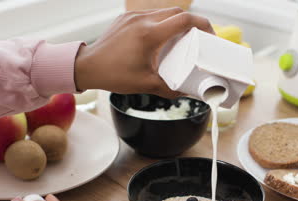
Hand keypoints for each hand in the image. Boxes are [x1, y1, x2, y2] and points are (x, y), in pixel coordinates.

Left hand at [74, 8, 213, 97]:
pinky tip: (162, 37)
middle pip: (177, 12)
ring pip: (164, 12)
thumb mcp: (146, 85)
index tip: (210, 34)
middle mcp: (141, 20)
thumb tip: (187, 92)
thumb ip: (171, 89)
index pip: (184, 20)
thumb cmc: (113, 75)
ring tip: (181, 39)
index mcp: (149, 34)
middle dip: (192, 23)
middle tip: (198, 38)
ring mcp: (133, 17)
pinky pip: (150, 15)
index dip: (202, 25)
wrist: (87, 67)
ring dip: (176, 22)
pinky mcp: (126, 18)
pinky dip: (162, 23)